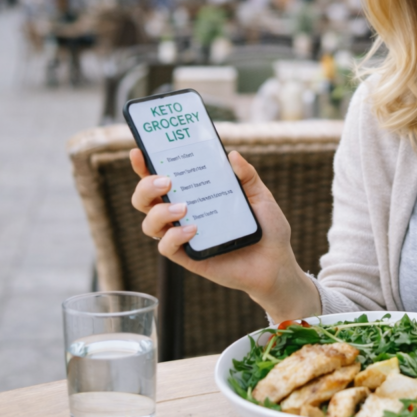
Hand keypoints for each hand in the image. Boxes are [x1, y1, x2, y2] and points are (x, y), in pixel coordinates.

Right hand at [129, 148, 320, 320]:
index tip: (139, 152)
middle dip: (146, 187)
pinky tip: (192, 229)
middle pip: (145, 200)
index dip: (144, 165)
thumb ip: (247, 176)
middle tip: (166, 181)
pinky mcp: (189, 257)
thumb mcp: (260, 196)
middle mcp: (183, 213)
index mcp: (195, 194)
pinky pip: (166, 247)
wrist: (277, 264)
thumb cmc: (267, 228)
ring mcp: (183, 236)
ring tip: (183, 207)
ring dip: (158, 212)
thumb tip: (233, 155)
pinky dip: (173, 237)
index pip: (161, 178)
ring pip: (149, 224)